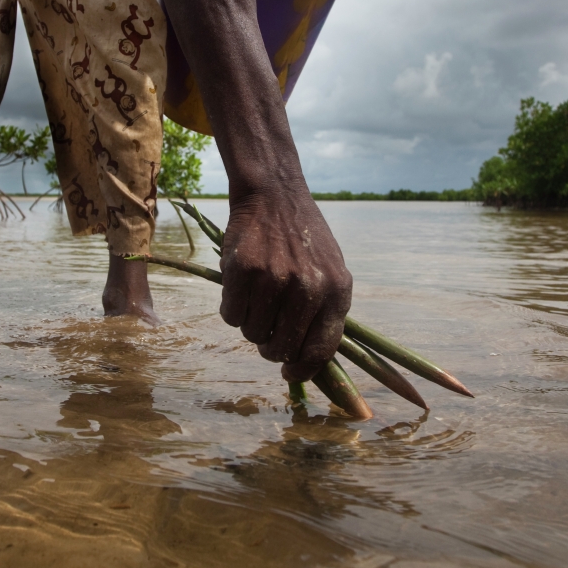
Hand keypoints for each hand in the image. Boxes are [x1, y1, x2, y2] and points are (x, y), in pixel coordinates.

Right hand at [219, 186, 352, 381]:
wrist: (274, 194)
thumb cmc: (303, 237)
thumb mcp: (330, 271)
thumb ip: (325, 311)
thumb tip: (309, 360)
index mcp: (336, 290)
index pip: (320, 350)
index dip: (302, 369)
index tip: (290, 373)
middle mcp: (308, 287)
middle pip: (282, 348)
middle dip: (272, 347)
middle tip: (268, 329)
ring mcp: (275, 279)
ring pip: (253, 334)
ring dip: (250, 324)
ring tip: (256, 298)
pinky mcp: (243, 271)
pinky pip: (230, 316)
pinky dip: (231, 309)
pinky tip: (239, 287)